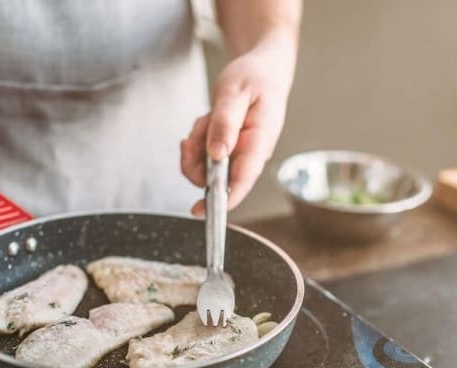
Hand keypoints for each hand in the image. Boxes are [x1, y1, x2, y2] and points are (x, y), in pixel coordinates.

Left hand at [181, 36, 293, 215]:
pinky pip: (204, 156)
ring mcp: (239, 154)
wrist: (263, 69)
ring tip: (207, 120)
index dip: (225, 198)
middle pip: (217, 178)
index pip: (244, 179)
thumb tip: (217, 155)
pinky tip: (208, 122)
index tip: (204, 210)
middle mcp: (250, 154)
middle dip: (196, 161)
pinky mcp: (229, 151)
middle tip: (193, 136)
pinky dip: (198, 139)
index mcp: (259, 141)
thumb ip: (225, 124)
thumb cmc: (255, 78)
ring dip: (197, 146)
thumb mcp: (235, 93)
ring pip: (206, 167)